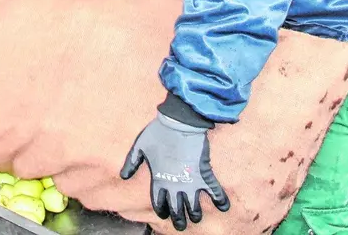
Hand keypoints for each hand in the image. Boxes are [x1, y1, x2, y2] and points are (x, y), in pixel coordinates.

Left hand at [120, 114, 229, 229]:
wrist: (178, 123)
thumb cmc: (157, 133)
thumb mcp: (139, 147)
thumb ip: (131, 162)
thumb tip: (123, 176)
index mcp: (159, 180)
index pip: (159, 203)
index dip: (162, 211)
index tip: (165, 215)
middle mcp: (174, 185)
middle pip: (176, 210)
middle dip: (179, 220)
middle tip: (180, 226)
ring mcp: (190, 182)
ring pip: (194, 207)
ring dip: (195, 214)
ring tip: (196, 218)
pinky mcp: (204, 174)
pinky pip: (214, 191)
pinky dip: (220, 200)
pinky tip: (224, 208)